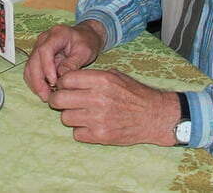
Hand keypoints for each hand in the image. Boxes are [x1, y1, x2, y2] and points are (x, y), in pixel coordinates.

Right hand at [24, 21, 104, 100]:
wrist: (84, 36)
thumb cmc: (86, 42)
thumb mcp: (85, 52)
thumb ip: (73, 63)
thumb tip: (61, 77)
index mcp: (56, 34)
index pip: (45, 50)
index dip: (47, 67)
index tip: (53, 82)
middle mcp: (43, 39)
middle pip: (33, 60)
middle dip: (38, 80)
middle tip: (46, 96)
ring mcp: (38, 47)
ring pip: (30, 67)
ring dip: (35, 83)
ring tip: (46, 97)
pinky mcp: (37, 56)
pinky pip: (31, 70)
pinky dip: (35, 82)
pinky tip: (44, 92)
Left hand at [48, 69, 180, 146]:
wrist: (154, 116)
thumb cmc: (134, 93)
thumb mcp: (115, 76)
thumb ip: (91, 76)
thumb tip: (67, 78)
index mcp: (101, 80)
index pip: (66, 79)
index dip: (62, 83)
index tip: (65, 86)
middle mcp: (98, 99)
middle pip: (59, 99)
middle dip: (58, 99)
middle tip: (63, 101)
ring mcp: (98, 119)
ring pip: (65, 118)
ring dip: (70, 116)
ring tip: (81, 114)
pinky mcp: (100, 136)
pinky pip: (76, 134)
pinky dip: (81, 130)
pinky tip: (90, 125)